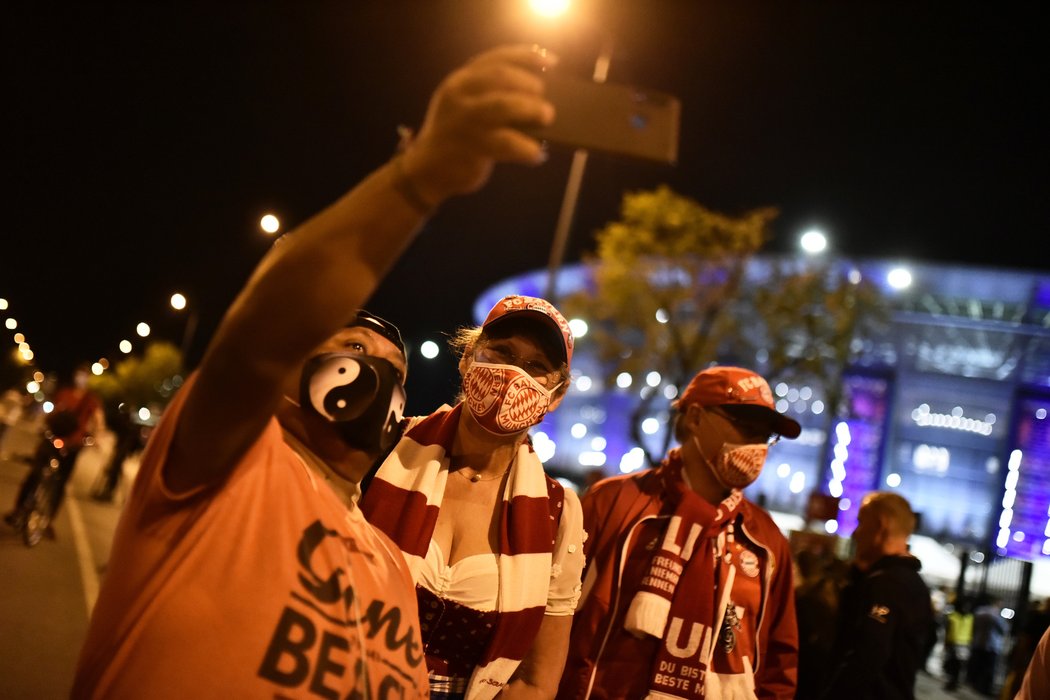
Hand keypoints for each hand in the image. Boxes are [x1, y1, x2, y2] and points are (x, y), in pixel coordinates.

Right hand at [400, 44, 557, 204]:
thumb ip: (489, 94)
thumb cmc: (455, 134)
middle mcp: (460, 95)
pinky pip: (507, 144)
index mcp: (460, 80)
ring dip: (531, 109)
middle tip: (544, 98)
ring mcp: (465, 121)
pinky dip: (527, 149)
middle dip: (529, 84)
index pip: (495, 59)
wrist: (427, 170)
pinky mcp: (472, 147)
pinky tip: (537, 154)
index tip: (550, 62)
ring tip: (547, 116)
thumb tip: (535, 94)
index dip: (526, 56)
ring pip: (504, 106)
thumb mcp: (464, 105)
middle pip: (501, 77)